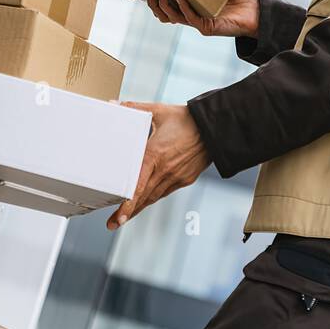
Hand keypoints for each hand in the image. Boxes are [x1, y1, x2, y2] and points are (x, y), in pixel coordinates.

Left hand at [106, 102, 210, 229]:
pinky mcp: (185, 179)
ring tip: (125, 217)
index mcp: (155, 154)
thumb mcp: (158, 110)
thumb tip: (114, 105)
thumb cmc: (188, 119)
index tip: (119, 216)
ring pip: (154, 197)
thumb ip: (134, 108)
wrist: (215, 128)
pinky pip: (165, 192)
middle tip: (114, 223)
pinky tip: (145, 201)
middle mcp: (165, 170)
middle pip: (144, 197)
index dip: (128, 203)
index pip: (139, 184)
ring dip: (139, 208)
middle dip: (128, 212)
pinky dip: (153, 198)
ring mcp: (176, 177)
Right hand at [144, 0, 258, 38]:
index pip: (166, 4)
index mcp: (190, 3)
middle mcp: (191, 14)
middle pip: (164, 13)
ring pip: (173, 17)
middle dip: (153, 3)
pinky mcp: (207, 27)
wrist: (255, 8)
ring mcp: (198, 21)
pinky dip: (184, 9)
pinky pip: (191, 19)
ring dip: (164, 6)